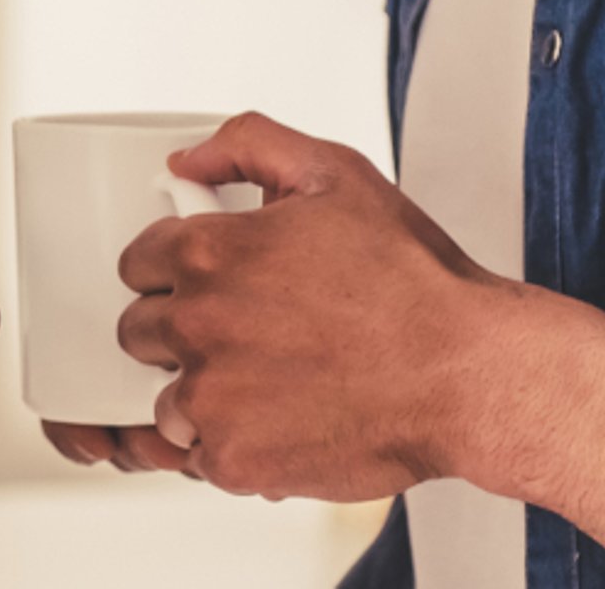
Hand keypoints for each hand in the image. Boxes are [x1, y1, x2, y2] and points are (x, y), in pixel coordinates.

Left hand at [41, 112, 514, 502]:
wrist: (467, 374)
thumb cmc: (414, 284)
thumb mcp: (334, 173)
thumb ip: (248, 144)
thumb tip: (187, 159)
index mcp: (210, 252)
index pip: (137, 263)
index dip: (175, 273)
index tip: (207, 285)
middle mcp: (199, 324)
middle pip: (138, 332)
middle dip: (182, 333)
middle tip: (244, 336)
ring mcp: (211, 398)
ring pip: (164, 402)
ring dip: (203, 396)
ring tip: (269, 385)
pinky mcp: (234, 460)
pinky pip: (199, 459)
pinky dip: (233, 449)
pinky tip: (280, 424)